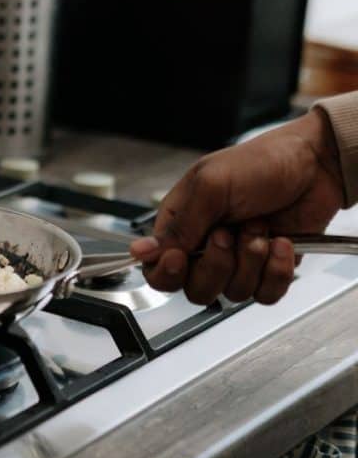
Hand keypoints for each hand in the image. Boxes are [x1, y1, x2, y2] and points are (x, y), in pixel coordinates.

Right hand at [129, 110, 345, 304]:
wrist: (316, 164)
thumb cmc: (261, 163)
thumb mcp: (210, 185)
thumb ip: (178, 225)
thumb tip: (141, 252)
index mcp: (181, 226)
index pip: (157, 270)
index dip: (166, 273)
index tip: (181, 258)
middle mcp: (206, 247)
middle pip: (195, 289)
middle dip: (217, 265)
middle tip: (228, 234)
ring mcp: (238, 261)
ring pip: (232, 293)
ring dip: (251, 261)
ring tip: (260, 228)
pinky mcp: (268, 270)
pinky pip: (265, 294)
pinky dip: (276, 271)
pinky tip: (280, 243)